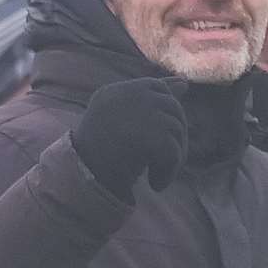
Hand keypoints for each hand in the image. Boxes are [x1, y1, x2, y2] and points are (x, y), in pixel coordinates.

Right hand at [71, 77, 188, 202]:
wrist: (83, 177)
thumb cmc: (97, 156)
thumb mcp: (122, 122)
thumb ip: (150, 99)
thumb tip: (184, 83)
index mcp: (117, 91)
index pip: (155, 87)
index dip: (166, 112)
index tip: (164, 135)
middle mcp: (130, 95)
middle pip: (173, 108)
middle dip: (175, 138)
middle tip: (166, 164)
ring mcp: (141, 111)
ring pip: (176, 131)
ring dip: (173, 160)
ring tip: (158, 178)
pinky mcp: (150, 134)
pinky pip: (174, 152)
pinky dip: (169, 172)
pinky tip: (156, 184)